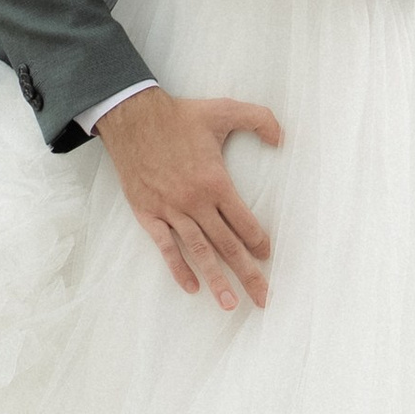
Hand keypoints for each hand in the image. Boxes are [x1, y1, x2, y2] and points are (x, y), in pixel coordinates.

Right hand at [97, 88, 280, 311]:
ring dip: (216, 280)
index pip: (244, 222)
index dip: (258, 242)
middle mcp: (195, 202)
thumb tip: (282, 139)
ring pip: (199, 252)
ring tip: (230, 303)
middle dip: (248, 273)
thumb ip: (259, 120)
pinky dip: (178, 268)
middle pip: (227, 245)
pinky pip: (165, 247)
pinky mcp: (149, 213)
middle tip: (263, 298)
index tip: (268, 256)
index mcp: (215, 182)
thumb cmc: (180, 116)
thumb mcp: (225, 109)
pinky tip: (192, 287)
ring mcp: (170, 210)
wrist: (132, 117)